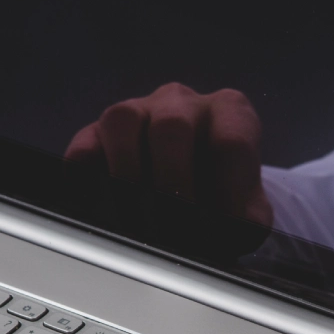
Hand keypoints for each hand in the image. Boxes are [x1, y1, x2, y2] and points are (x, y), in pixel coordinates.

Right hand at [65, 82, 272, 228]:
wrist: (197, 180)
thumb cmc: (225, 189)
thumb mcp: (247, 204)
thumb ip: (248, 218)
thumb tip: (236, 231)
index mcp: (229, 113)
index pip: (230, 142)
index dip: (227, 190)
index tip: (222, 227)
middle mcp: (183, 102)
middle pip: (172, 126)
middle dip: (172, 182)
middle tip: (173, 224)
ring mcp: (139, 109)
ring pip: (123, 120)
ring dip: (127, 173)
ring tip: (135, 215)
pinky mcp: (99, 130)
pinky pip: (86, 141)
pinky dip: (86, 171)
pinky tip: (96, 201)